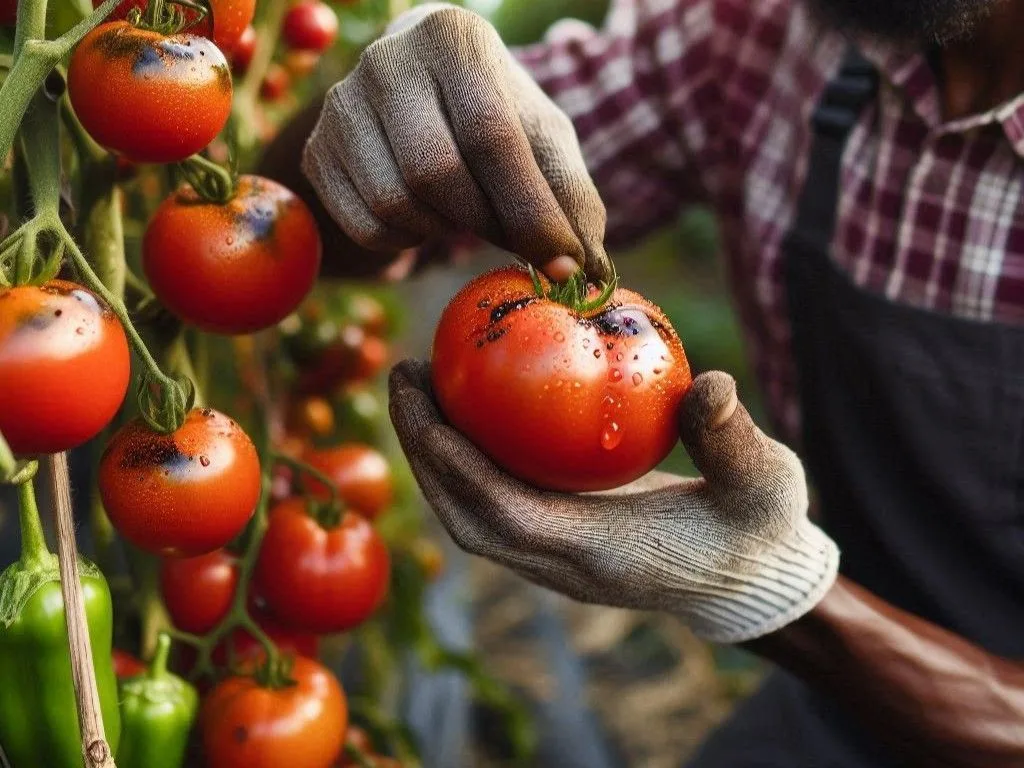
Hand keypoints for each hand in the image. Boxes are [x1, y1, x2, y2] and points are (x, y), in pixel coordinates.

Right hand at [301, 4, 611, 282]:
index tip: (562, 265)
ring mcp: (341, 103)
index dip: (529, 211)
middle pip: (435, 173)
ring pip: (394, 204)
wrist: (418, 92)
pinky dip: (405, 239)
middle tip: (511, 238)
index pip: (491, 136)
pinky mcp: (319, 149)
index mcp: (454, 39)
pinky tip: (424, 214)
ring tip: (462, 209)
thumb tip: (587, 273)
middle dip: (484, 222)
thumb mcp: (541, 139)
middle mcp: (387, 59)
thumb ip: (570, 196)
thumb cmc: (493, 115)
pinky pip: (365, 225)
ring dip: (441, 230)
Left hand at [389, 360, 838, 642]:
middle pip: (467, 517)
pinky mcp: (559, 543)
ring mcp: (556, 558)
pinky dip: (466, 461)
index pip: (507, 517)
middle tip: (404, 378)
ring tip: (418, 388)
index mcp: (602, 554)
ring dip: (435, 457)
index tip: (427, 407)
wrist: (752, 580)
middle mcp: (564, 563)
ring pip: (472, 514)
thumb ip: (734, 440)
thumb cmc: (758, 530)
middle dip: (424, 454)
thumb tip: (710, 383)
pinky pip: (494, 502)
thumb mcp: (765, 483)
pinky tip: (466, 406)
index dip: (459, 467)